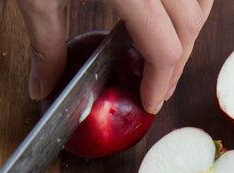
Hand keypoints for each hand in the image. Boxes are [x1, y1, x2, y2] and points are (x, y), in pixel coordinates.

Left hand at [15, 0, 213, 112]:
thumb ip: (45, 43)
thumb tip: (43, 87)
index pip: (164, 46)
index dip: (160, 81)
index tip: (149, 100)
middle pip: (190, 24)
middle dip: (176, 62)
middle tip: (156, 84)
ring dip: (189, 28)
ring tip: (164, 49)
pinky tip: (170, 11)